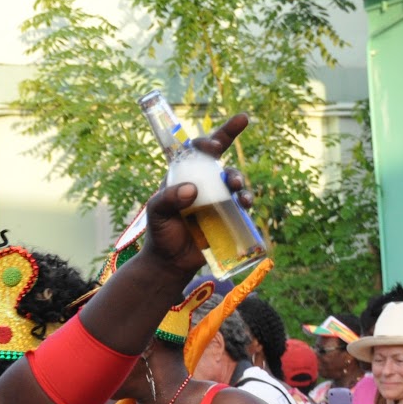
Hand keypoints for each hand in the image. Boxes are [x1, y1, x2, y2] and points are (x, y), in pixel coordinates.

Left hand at [140, 115, 252, 273]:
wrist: (172, 261)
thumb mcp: (157, 213)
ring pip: (232, 177)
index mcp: (183, 175)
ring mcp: (217, 196)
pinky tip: (244, 203)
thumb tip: (192, 189)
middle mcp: (202, 181)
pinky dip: (245, 198)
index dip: (207, 142)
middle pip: (220, 154)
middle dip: (230, 142)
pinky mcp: (228, 213)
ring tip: (235, 186)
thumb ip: (167, 199)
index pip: (195, 150)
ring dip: (237, 177)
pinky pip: (241, 201)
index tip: (213, 147)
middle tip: (223, 156)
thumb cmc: (161, 233)